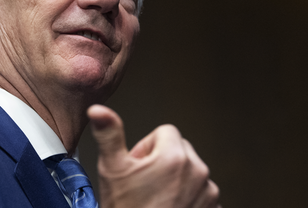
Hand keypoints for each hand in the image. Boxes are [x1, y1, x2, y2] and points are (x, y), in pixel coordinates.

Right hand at [88, 104, 219, 207]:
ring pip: (190, 171)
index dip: (146, 147)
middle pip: (179, 149)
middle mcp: (198, 171)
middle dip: (162, 160)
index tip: (137, 167)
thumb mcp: (112, 170)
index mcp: (175, 156)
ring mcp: (208, 192)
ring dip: (175, 179)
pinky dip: (187, 197)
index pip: (164, 132)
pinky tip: (168, 207)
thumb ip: (109, 134)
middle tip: (143, 183)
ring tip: (155, 199)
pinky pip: (200, 192)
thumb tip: (98, 110)